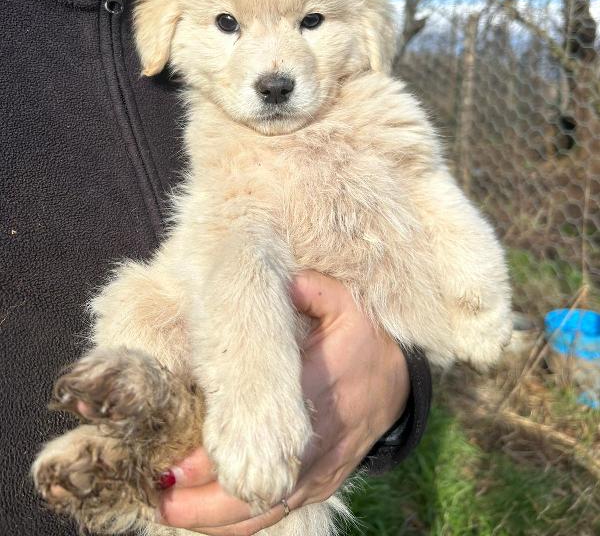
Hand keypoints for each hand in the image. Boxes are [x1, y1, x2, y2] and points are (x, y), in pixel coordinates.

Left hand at [155, 270, 409, 534]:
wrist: (398, 384)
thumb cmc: (362, 342)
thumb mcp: (346, 306)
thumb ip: (316, 290)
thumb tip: (290, 281)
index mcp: (314, 395)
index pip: (260, 439)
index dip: (215, 459)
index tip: (175, 462)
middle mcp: (315, 444)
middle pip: (257, 491)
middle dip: (204, 502)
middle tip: (161, 496)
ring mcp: (319, 473)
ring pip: (265, 513)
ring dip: (216, 520)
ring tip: (170, 513)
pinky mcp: (320, 486)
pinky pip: (278, 515)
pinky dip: (240, 525)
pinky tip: (203, 521)